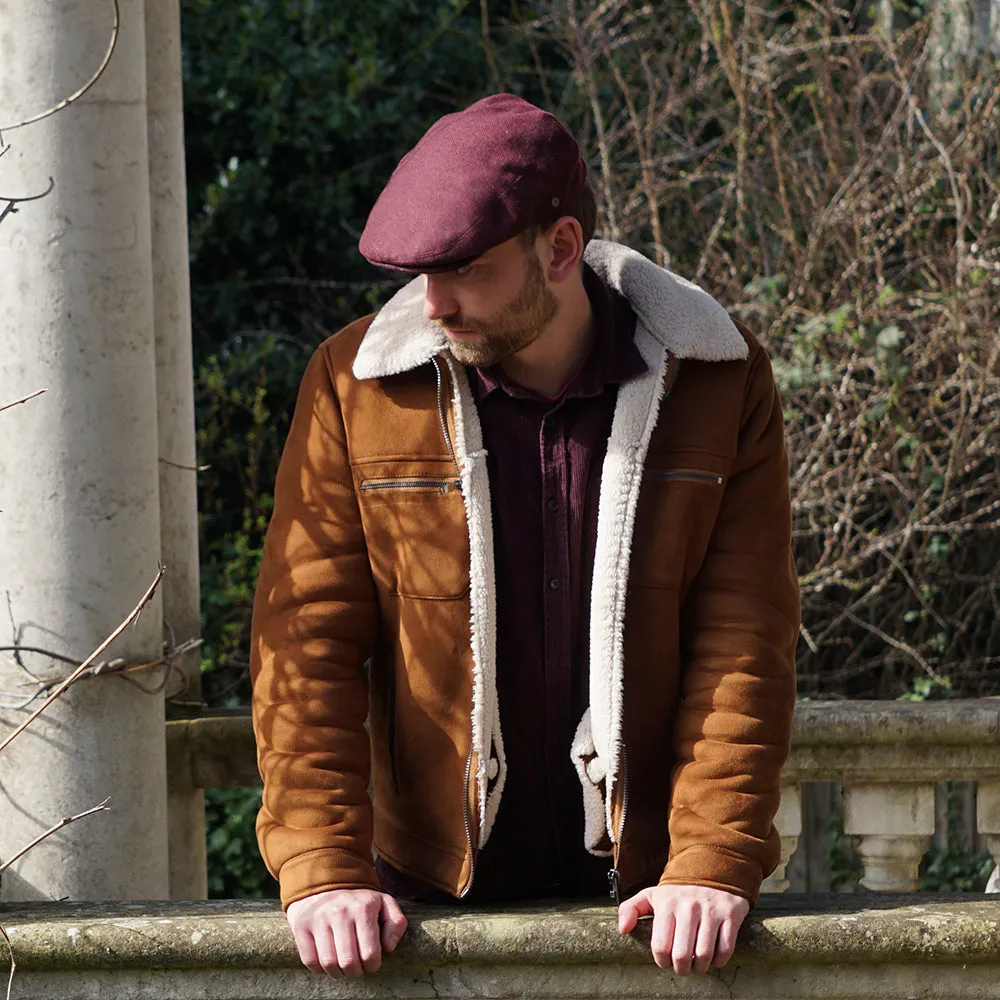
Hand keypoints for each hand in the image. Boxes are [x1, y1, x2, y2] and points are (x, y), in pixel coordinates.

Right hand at [286, 888, 406, 977]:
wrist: (325, 885)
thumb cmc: (359, 902)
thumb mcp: (384, 904)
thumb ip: (396, 923)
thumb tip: (389, 947)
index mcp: (363, 907)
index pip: (370, 953)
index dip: (373, 965)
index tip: (371, 962)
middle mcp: (340, 911)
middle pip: (349, 962)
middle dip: (356, 971)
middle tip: (357, 967)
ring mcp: (318, 918)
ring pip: (329, 964)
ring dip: (338, 973)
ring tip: (343, 966)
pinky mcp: (301, 926)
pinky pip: (310, 961)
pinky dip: (320, 968)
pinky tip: (328, 960)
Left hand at [618, 884, 748, 975]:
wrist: (712, 867)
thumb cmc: (679, 889)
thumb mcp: (652, 894)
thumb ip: (631, 908)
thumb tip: (623, 929)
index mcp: (667, 904)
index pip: (661, 946)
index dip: (662, 961)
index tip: (666, 961)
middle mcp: (689, 907)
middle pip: (682, 955)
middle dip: (681, 969)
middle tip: (682, 967)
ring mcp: (711, 911)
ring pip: (704, 955)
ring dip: (700, 967)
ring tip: (696, 964)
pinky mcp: (730, 915)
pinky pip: (725, 949)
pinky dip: (719, 960)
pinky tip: (713, 956)